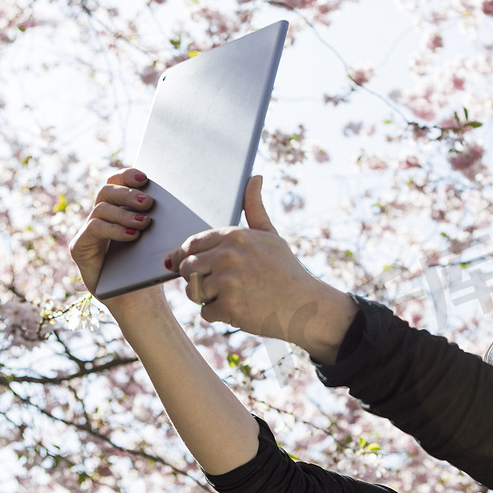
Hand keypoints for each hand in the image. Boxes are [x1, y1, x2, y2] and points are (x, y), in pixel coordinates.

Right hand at [68, 168, 154, 300]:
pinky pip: (93, 229)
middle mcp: (100, 216)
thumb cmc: (150, 267)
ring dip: (124, 213)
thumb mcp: (159, 239)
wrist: (140, 299)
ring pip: (100, 208)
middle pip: (107, 191)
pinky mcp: (80, 247)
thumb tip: (176, 197)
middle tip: (149, 202)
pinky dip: (114, 229)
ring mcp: (88, 231)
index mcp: (119, 209)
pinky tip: (132, 235)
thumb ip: (160, 218)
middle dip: (128, 194)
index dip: (127, 175)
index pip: (117, 182)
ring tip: (144, 223)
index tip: (145, 177)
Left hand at [165, 175, 356, 360]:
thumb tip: (254, 177)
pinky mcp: (229, 307)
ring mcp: (227, 282)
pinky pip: (206, 312)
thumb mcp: (271, 235)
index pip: (191, 244)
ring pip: (193, 291)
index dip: (187, 256)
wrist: (306, 306)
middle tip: (221, 284)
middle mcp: (228, 255)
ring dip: (207, 298)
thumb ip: (254, 207)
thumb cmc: (286, 270)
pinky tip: (241, 309)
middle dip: (197, 278)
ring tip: (233, 295)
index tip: (192, 265)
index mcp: (235, 235)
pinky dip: (220, 315)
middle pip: (186, 267)